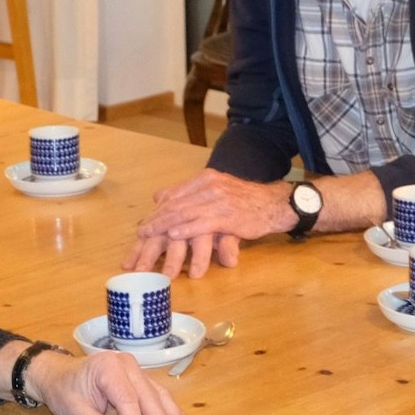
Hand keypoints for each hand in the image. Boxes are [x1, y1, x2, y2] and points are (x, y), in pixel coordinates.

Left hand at [22, 349, 192, 414]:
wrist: (58, 375)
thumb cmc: (64, 391)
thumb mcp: (72, 411)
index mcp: (107, 368)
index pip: (127, 400)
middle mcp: (125, 364)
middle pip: (148, 396)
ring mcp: (134, 369)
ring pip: (159, 394)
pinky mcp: (139, 377)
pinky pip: (158, 394)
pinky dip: (171, 410)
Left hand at [128, 170, 292, 276]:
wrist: (273, 204)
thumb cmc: (245, 202)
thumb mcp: (216, 190)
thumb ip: (189, 193)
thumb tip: (159, 196)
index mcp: (205, 179)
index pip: (175, 194)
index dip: (158, 210)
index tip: (144, 223)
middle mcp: (209, 186)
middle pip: (176, 204)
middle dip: (157, 219)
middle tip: (141, 232)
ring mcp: (218, 200)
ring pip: (185, 212)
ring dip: (164, 225)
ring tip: (150, 235)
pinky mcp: (227, 215)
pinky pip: (202, 222)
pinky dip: (186, 229)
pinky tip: (174, 235)